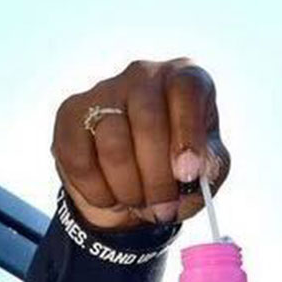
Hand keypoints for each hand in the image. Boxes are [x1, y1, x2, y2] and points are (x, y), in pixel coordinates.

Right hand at [51, 58, 232, 231]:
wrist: (135, 185)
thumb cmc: (178, 168)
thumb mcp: (208, 169)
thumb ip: (209, 166)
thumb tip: (192, 169)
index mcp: (184, 78)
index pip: (186, 90)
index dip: (187, 133)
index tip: (187, 174)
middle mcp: (144, 75)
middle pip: (147, 120)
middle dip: (157, 176)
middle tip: (163, 207)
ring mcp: (104, 90)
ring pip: (113, 141)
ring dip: (128, 186)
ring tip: (137, 202)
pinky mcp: (71, 114)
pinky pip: (79, 158)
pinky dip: (97, 190)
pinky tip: (110, 198)